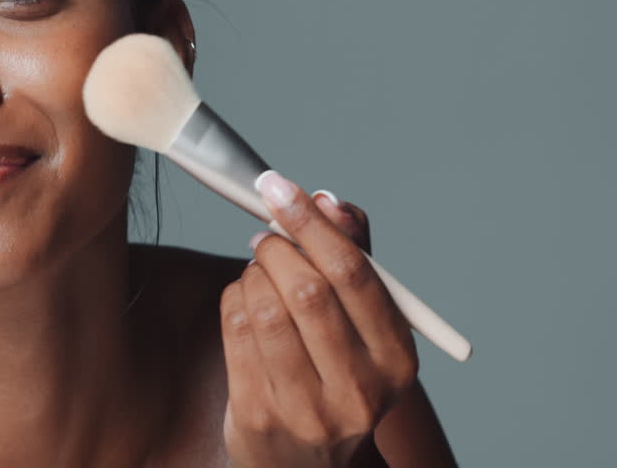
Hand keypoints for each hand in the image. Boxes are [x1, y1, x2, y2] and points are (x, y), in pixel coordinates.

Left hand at [219, 170, 417, 467]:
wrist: (311, 464)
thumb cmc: (338, 374)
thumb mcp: (363, 325)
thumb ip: (352, 258)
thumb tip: (330, 200)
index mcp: (395, 359)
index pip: (353, 274)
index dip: (311, 222)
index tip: (280, 188)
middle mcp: (358, 389)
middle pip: (306, 290)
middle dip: (276, 247)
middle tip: (266, 235)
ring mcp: (307, 409)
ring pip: (265, 309)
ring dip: (252, 274)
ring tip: (258, 269)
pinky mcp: (258, 417)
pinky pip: (236, 333)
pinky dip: (234, 300)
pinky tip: (244, 298)